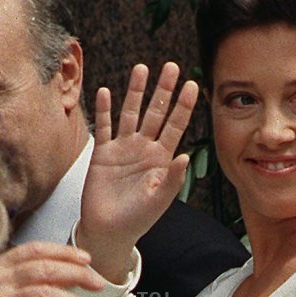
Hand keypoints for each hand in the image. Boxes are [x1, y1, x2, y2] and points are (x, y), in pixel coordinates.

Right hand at [80, 62, 196, 280]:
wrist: (110, 230)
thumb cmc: (138, 219)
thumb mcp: (159, 200)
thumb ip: (173, 179)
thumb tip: (185, 156)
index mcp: (162, 158)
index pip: (175, 126)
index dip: (183, 106)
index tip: (192, 84)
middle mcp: (144, 148)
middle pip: (155, 112)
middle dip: (163, 90)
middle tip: (171, 66)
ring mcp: (123, 148)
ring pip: (130, 113)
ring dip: (135, 92)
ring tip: (141, 68)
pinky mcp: (103, 154)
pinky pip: (104, 127)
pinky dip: (104, 110)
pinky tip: (106, 92)